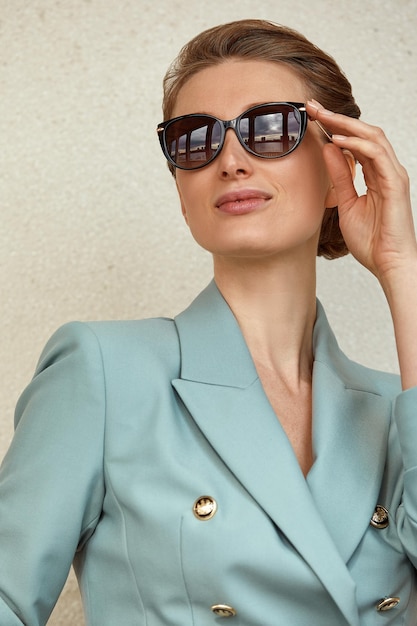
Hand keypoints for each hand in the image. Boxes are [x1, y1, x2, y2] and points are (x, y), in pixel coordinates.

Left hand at [306, 99, 416, 285]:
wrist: (388, 264)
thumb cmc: (371, 241)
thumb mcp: (346, 204)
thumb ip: (340, 177)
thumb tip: (328, 150)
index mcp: (376, 175)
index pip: (356, 142)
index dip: (335, 127)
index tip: (312, 117)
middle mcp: (387, 171)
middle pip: (365, 133)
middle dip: (338, 118)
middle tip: (313, 107)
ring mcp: (393, 175)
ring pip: (373, 137)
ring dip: (346, 124)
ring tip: (322, 116)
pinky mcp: (395, 184)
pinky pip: (377, 155)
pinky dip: (358, 144)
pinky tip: (339, 139)